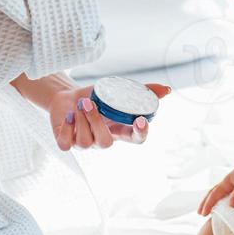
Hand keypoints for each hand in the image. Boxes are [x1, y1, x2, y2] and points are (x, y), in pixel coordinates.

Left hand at [45, 82, 172, 150]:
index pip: (135, 139)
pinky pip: (66, 144)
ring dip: (81, 120)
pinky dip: (67, 129)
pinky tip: (70, 116)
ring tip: (79, 104)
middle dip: (97, 122)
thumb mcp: (117, 92)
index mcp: (118, 130)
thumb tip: (167, 90)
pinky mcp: (66, 143)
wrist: (67, 98)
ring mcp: (84, 144)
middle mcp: (102, 141)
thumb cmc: (96, 98)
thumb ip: (142, 92)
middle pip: (105, 143)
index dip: (140, 133)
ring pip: (85, 141)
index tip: (140, 119)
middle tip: (90, 102)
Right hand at [197, 152, 233, 216]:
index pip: (214, 194)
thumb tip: (230, 205)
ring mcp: (232, 182)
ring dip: (212, 201)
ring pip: (219, 193)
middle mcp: (227, 182)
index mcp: (227, 181)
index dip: (208, 204)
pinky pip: (227, 193)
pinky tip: (225, 203)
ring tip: (208, 209)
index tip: (202, 214)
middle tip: (199, 213)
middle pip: (212, 193)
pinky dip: (222, 199)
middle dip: (205, 202)